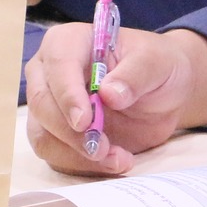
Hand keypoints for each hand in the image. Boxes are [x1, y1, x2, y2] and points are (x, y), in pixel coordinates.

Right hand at [24, 25, 206, 175]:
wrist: (163, 92)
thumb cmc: (156, 65)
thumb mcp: (157, 62)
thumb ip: (136, 73)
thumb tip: (108, 93)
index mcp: (68, 42)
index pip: (58, 66)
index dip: (67, 95)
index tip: (85, 121)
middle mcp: (48, 72)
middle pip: (42, 105)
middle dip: (72, 133)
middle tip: (104, 147)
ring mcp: (48, 106)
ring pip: (44, 136)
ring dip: (78, 154)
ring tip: (118, 158)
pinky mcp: (56, 135)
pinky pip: (56, 156)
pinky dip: (83, 165)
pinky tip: (114, 161)